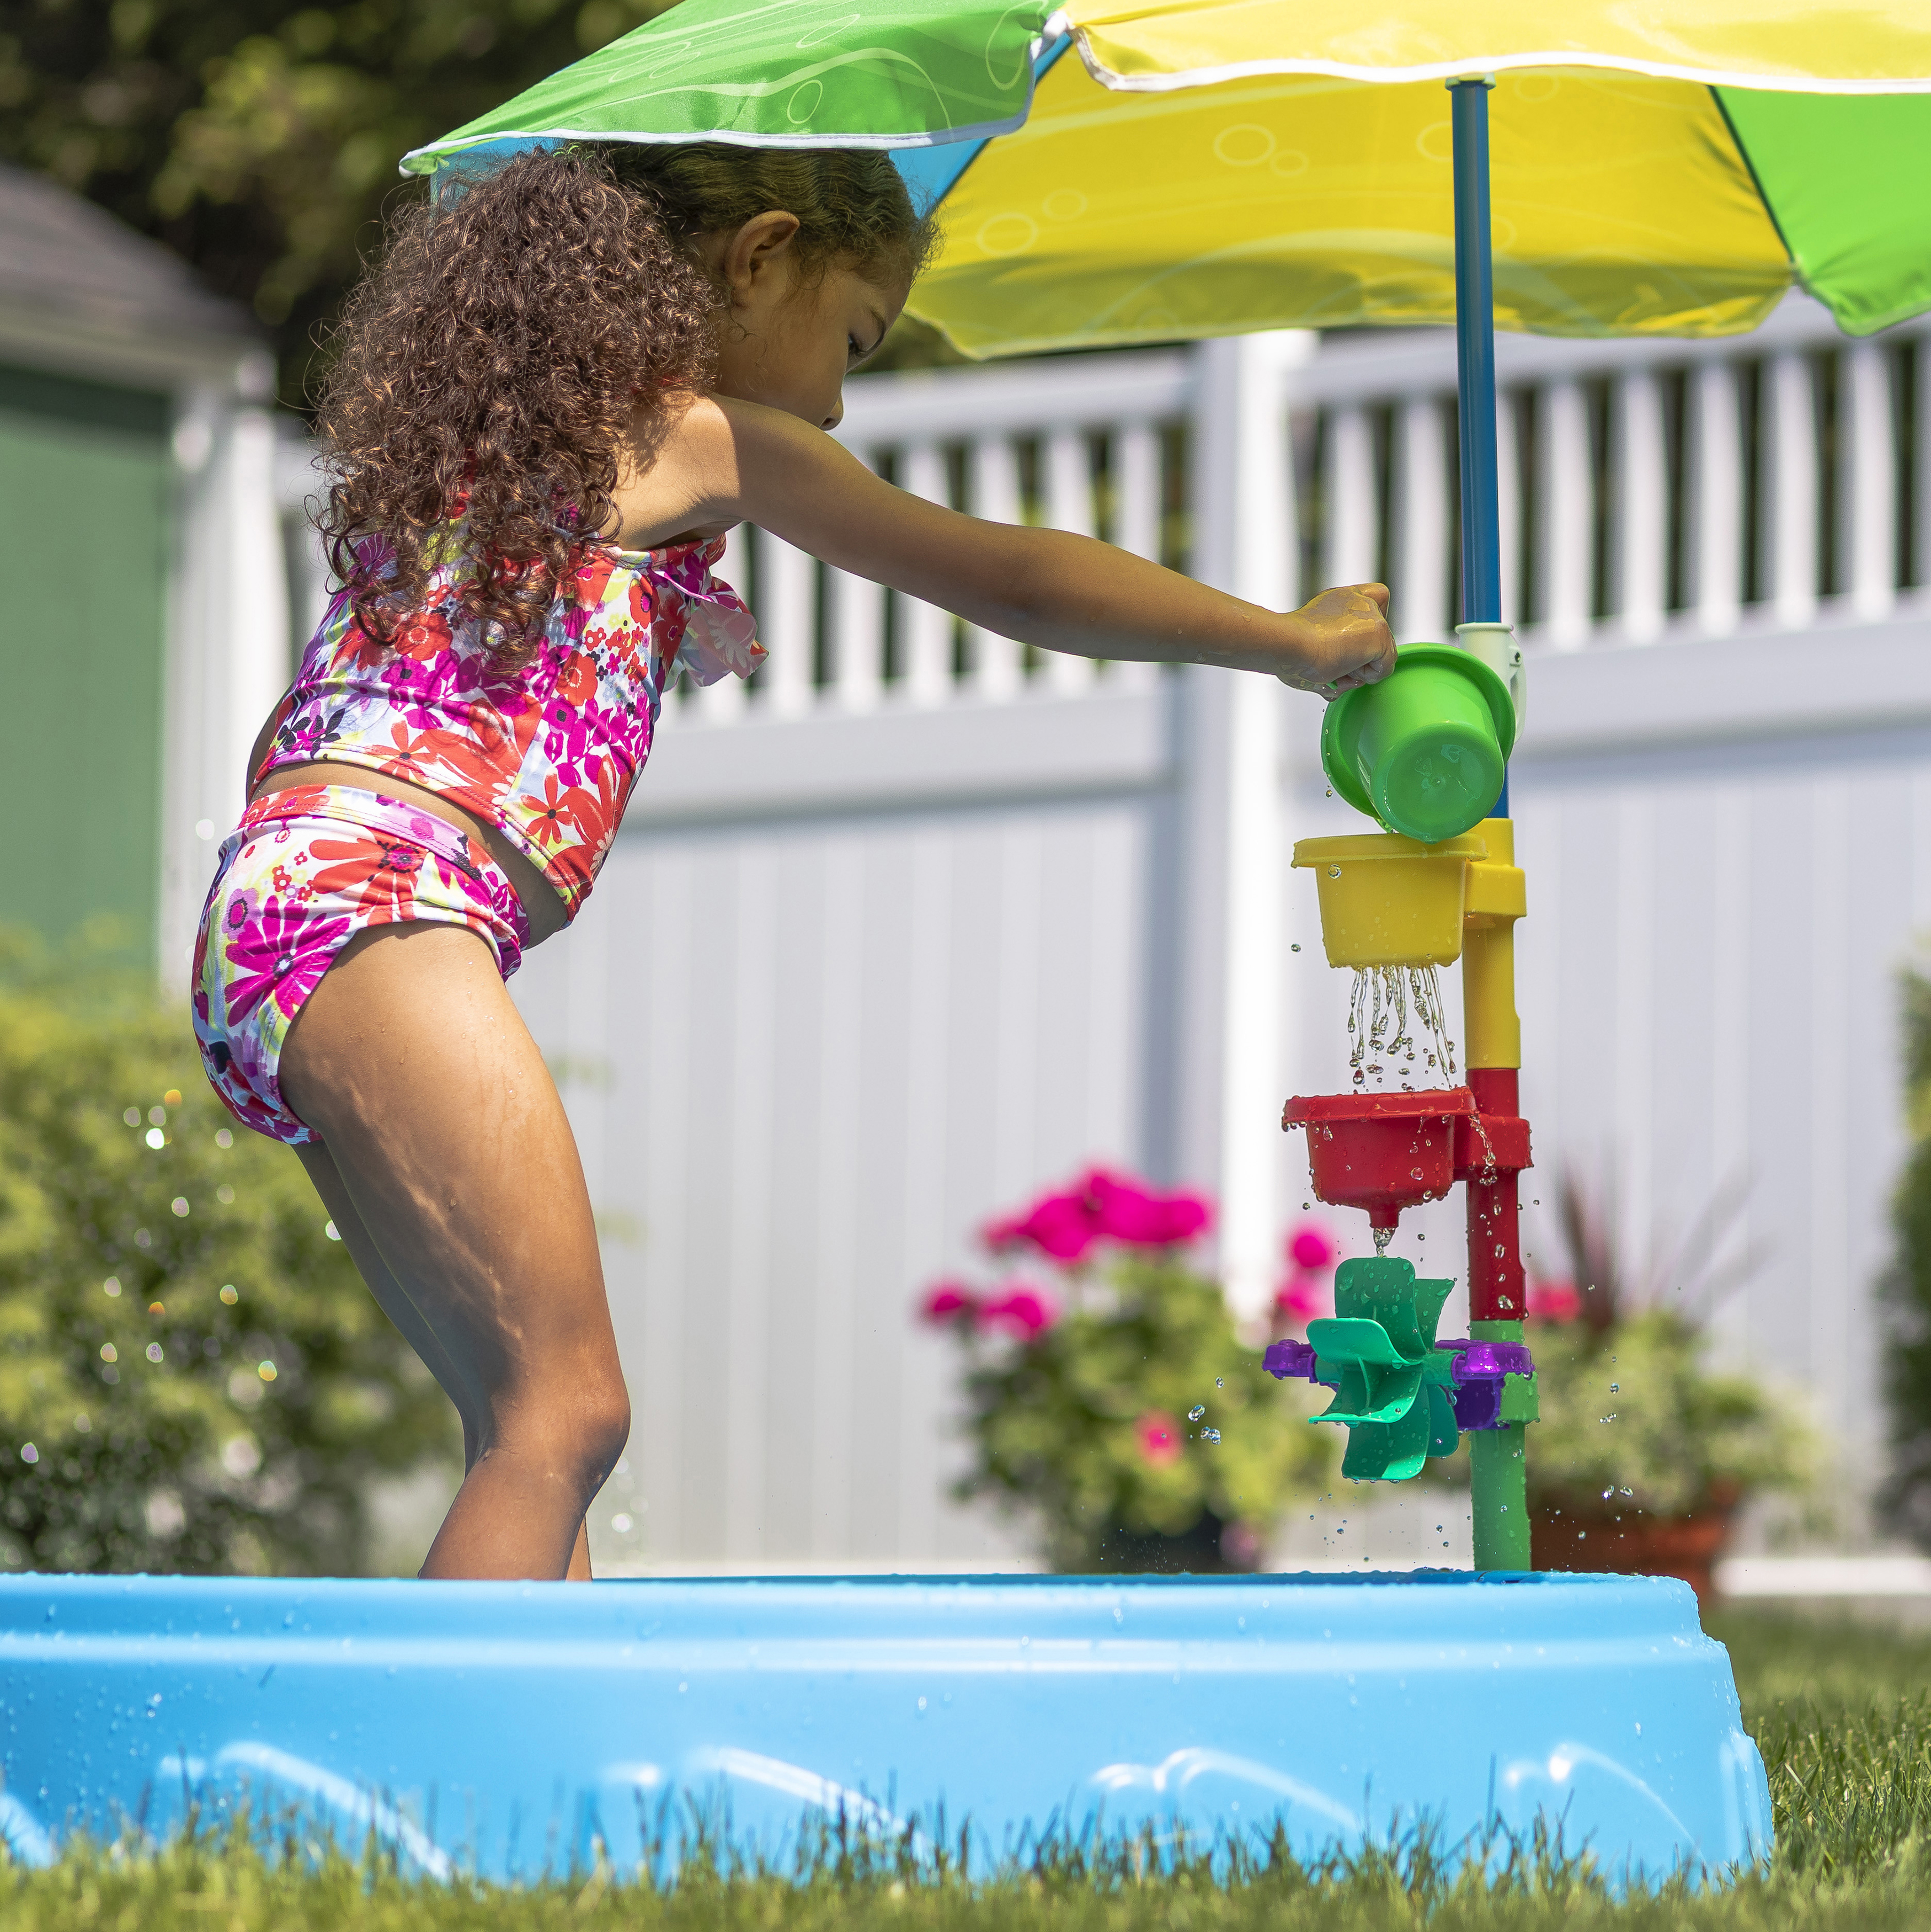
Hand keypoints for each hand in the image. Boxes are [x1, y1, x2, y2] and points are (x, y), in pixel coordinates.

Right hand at [1275, 583, 1395, 696]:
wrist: (1289, 643)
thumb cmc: (1288, 650)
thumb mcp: (1311, 647)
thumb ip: (1331, 657)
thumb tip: (1341, 684)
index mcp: (1341, 600)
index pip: (1375, 598)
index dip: (1372, 621)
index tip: (1353, 641)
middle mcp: (1359, 601)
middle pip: (1381, 633)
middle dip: (1364, 656)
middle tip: (1337, 665)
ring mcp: (1372, 615)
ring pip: (1384, 653)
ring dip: (1363, 668)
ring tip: (1337, 667)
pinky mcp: (1380, 632)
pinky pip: (1386, 667)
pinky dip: (1368, 677)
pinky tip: (1346, 670)